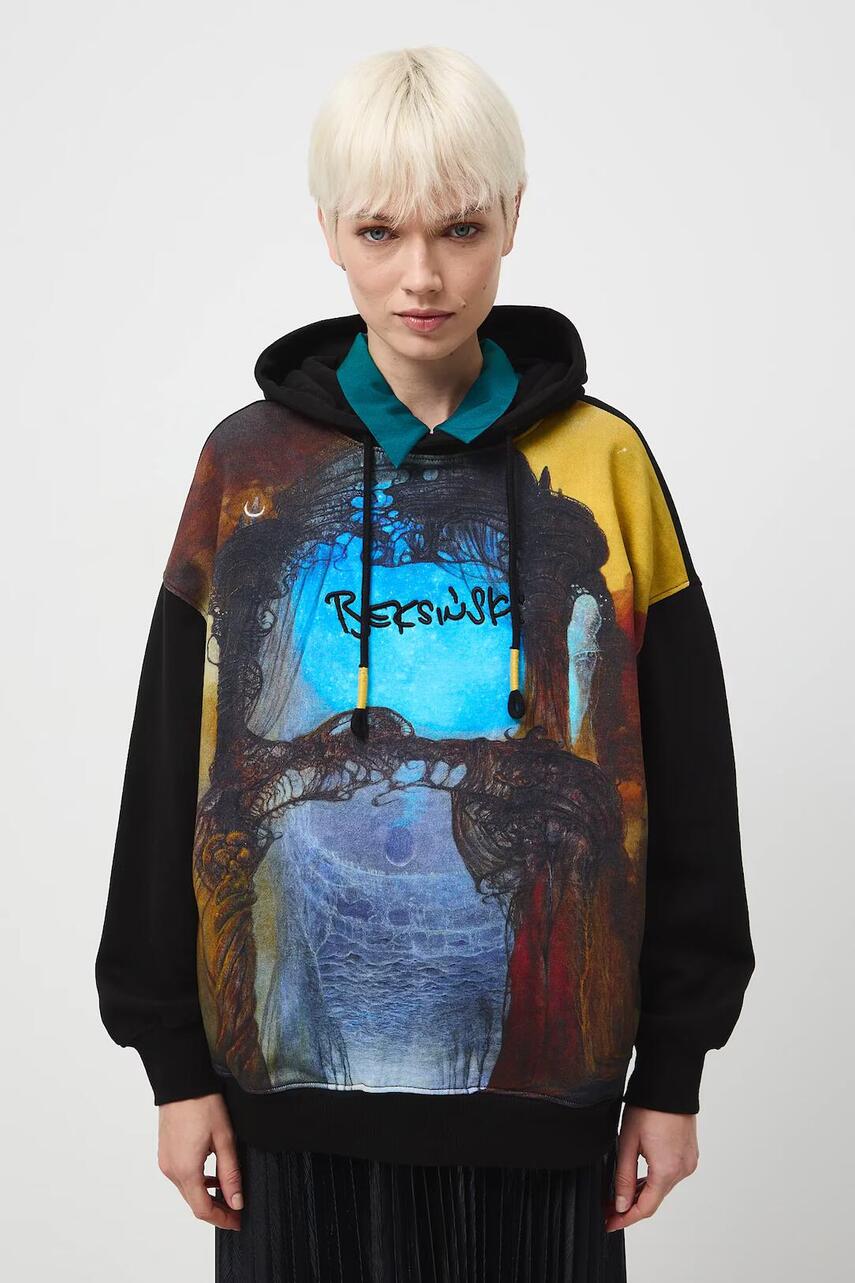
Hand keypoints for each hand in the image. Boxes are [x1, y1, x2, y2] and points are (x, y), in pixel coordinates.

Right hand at [157, 1092, 243, 1230]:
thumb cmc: (203, 1104)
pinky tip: (212, 1176)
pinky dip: (197, 1183)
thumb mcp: (224, 1139)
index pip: (203, 1209)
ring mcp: (166, 1162)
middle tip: (237, 1210)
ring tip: (228, 1193)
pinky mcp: (165, 1154)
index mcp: (186, 1170)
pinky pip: (181, 1177)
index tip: (238, 1221)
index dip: (222, 1219)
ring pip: (187, 1190)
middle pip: (193, 1203)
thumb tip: (236, 1201)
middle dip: (216, 1210)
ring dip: (206, 1196)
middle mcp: (171, 1171)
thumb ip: (230, 1173)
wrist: (181, 1081)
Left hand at [603, 1105, 698, 1232]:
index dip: (625, 1219)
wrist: (670, 1084)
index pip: (645, 1208)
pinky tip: (640, 1179)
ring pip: (663, 1188)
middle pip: (655, 1199)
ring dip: (643, 1193)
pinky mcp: (690, 1154)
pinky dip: (655, 1180)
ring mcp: (688, 1162)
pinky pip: (671, 1175)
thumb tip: (621, 1204)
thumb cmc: (648, 1107)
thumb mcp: (627, 1142)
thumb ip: (624, 1177)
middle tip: (608, 1209)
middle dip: (631, 1207)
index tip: (609, 1224)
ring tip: (620, 1195)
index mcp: (667, 1171)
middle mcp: (682, 1170)